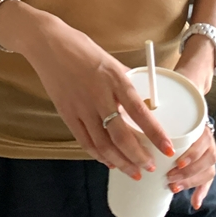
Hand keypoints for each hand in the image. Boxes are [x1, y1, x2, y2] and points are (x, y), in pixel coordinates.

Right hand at [23, 17, 174, 178]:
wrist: (48, 44)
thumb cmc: (82, 48)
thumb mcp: (110, 61)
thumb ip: (125, 81)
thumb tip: (143, 99)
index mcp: (114, 78)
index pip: (139, 111)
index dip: (155, 133)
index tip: (167, 147)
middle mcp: (99, 95)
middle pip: (121, 135)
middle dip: (138, 156)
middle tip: (150, 167)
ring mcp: (81, 107)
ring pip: (103, 144)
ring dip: (120, 162)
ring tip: (133, 172)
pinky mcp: (67, 114)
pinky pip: (85, 141)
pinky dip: (99, 155)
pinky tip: (109, 161)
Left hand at [165, 123, 215, 209]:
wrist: (190, 129)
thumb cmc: (178, 128)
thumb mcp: (174, 125)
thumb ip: (167, 130)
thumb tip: (153, 139)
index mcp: (203, 131)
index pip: (203, 143)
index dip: (192, 154)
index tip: (178, 163)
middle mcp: (210, 144)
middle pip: (206, 160)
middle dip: (187, 171)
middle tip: (170, 177)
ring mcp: (211, 157)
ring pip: (208, 172)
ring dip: (191, 182)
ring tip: (175, 187)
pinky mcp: (209, 169)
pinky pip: (208, 183)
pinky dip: (201, 193)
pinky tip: (195, 203)